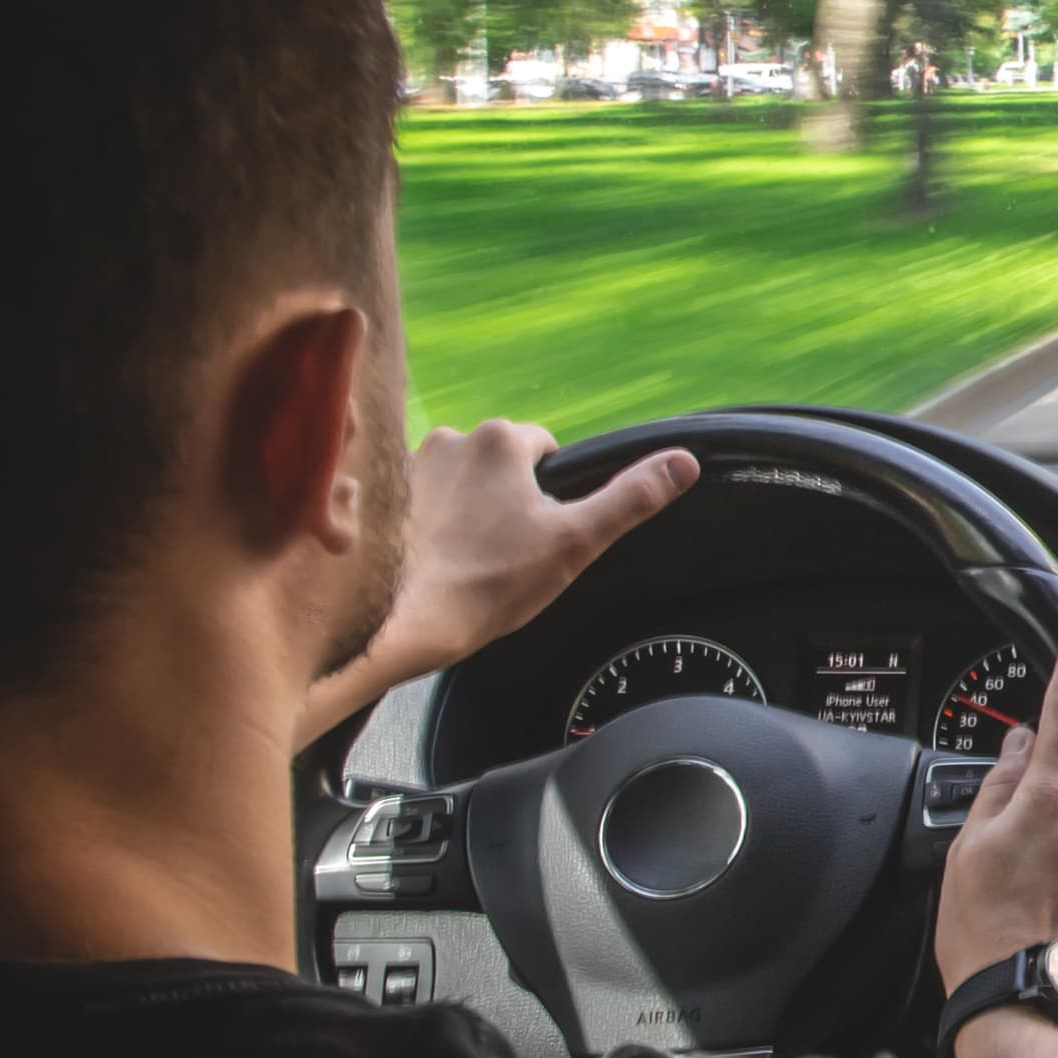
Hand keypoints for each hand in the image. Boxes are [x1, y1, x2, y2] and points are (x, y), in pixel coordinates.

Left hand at [300, 423, 696, 743]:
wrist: (401, 619)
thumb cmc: (486, 583)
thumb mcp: (575, 542)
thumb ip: (631, 498)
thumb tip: (682, 463)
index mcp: (500, 440)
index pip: (543, 448)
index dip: (549, 493)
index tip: (536, 531)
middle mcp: (449, 438)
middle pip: (497, 464)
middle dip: (504, 500)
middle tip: (503, 552)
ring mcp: (405, 465)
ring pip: (457, 481)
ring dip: (464, 509)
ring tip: (464, 559)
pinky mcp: (374, 496)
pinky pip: (417, 501)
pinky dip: (426, 524)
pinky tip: (430, 560)